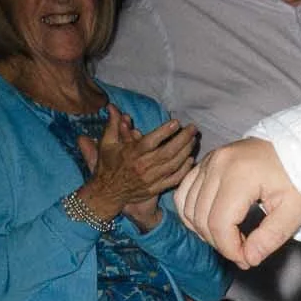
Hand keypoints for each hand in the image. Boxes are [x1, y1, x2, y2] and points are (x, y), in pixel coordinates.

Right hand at [77, 105, 199, 230]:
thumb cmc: (107, 165)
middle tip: (193, 128)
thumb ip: (113, 125)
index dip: (165, 131)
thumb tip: (113, 108)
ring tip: (193, 140)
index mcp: (131, 154)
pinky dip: (184, 170)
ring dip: (186, 152)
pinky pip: (174, 179)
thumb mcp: (106, 143)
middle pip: (167, 152)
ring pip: (173, 165)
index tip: (176, 122)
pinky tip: (190, 160)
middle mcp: (143, 166)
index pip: (151, 141)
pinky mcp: (156, 188)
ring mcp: (151, 179)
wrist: (107, 192)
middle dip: (183, 139)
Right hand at [175, 139, 300, 263]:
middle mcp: (218, 164)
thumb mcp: (296, 211)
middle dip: (220, 243)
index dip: (229, 249)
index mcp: (240, 175)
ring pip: (188, 208)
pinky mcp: (205, 162)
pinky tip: (212, 224)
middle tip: (243, 252)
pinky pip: (184, 193)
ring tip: (230, 238)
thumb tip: (249, 258)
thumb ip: (272, 237)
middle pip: (201, 218)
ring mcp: (208, 161)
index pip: (219, 223)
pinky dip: (193, 213)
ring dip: (204, 231)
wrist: (298, 149)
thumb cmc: (299, 179)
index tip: (248, 260)